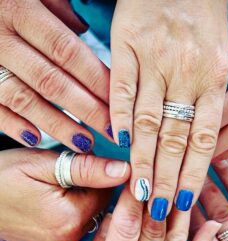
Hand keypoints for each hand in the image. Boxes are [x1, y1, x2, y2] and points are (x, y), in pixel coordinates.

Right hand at [0, 0, 110, 151]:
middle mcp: (2, 38)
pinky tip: (35, 140)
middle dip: (87, 110)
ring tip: (84, 143)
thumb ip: (57, 7)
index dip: (97, 81)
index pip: (69, 53)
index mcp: (20, 10)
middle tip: (112, 132)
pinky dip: (13, 124)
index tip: (119, 104)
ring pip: (25, 99)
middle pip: (53, 82)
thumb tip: (82, 30)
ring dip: (57, 125)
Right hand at [0, 148, 129, 240]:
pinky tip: (54, 203)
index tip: (84, 163)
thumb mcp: (45, 164)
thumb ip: (88, 169)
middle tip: (66, 175)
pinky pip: (75, 226)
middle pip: (99, 206)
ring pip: (88, 215)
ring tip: (56, 188)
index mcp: (68, 219)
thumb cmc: (5, 175)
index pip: (107, 193)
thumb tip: (124, 171)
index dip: (98, 174)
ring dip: (81, 199)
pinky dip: (71, 212)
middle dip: (90, 187)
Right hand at [64, 186, 220, 240]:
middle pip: (154, 228)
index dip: (132, 197)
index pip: (125, 226)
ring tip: (189, 182)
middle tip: (165, 167)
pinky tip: (214, 223)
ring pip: (178, 240)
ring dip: (184, 209)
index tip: (136, 172)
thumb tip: (112, 218)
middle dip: (159, 194)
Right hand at [110, 0, 227, 218]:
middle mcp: (187, 72)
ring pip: (148, 119)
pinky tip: (117, 142)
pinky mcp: (126, 44)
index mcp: (215, 78)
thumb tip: (193, 146)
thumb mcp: (217, 59)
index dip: (195, 173)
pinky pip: (121, 88)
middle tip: (159, 208)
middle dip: (167, 177)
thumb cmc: (201, 22)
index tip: (185, 202)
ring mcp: (155, 59)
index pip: (204, 138)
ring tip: (139, 189)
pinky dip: (118, 116)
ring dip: (142, 158)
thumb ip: (207, 101)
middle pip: (175, 136)